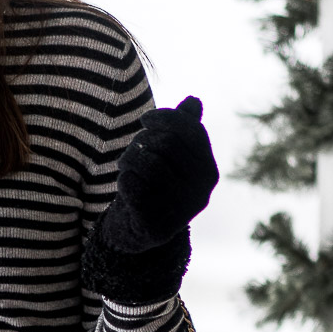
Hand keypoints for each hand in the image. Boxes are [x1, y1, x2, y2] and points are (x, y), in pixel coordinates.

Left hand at [107, 95, 218, 253]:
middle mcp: (200, 192)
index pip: (191, 131)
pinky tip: (125, 185)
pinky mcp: (155, 225)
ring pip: (150, 163)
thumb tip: (194, 101)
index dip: (164, 118)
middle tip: (132, 149)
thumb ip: (183, 130)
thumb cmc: (154, 185)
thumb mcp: (171, 157)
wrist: (136, 230)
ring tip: (125, 165)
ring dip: (130, 159)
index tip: (145, 120)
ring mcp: (180, 211)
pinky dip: (124, 180)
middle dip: (143, 140)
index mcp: (208, 172)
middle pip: (168, 144)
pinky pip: (133, 186)